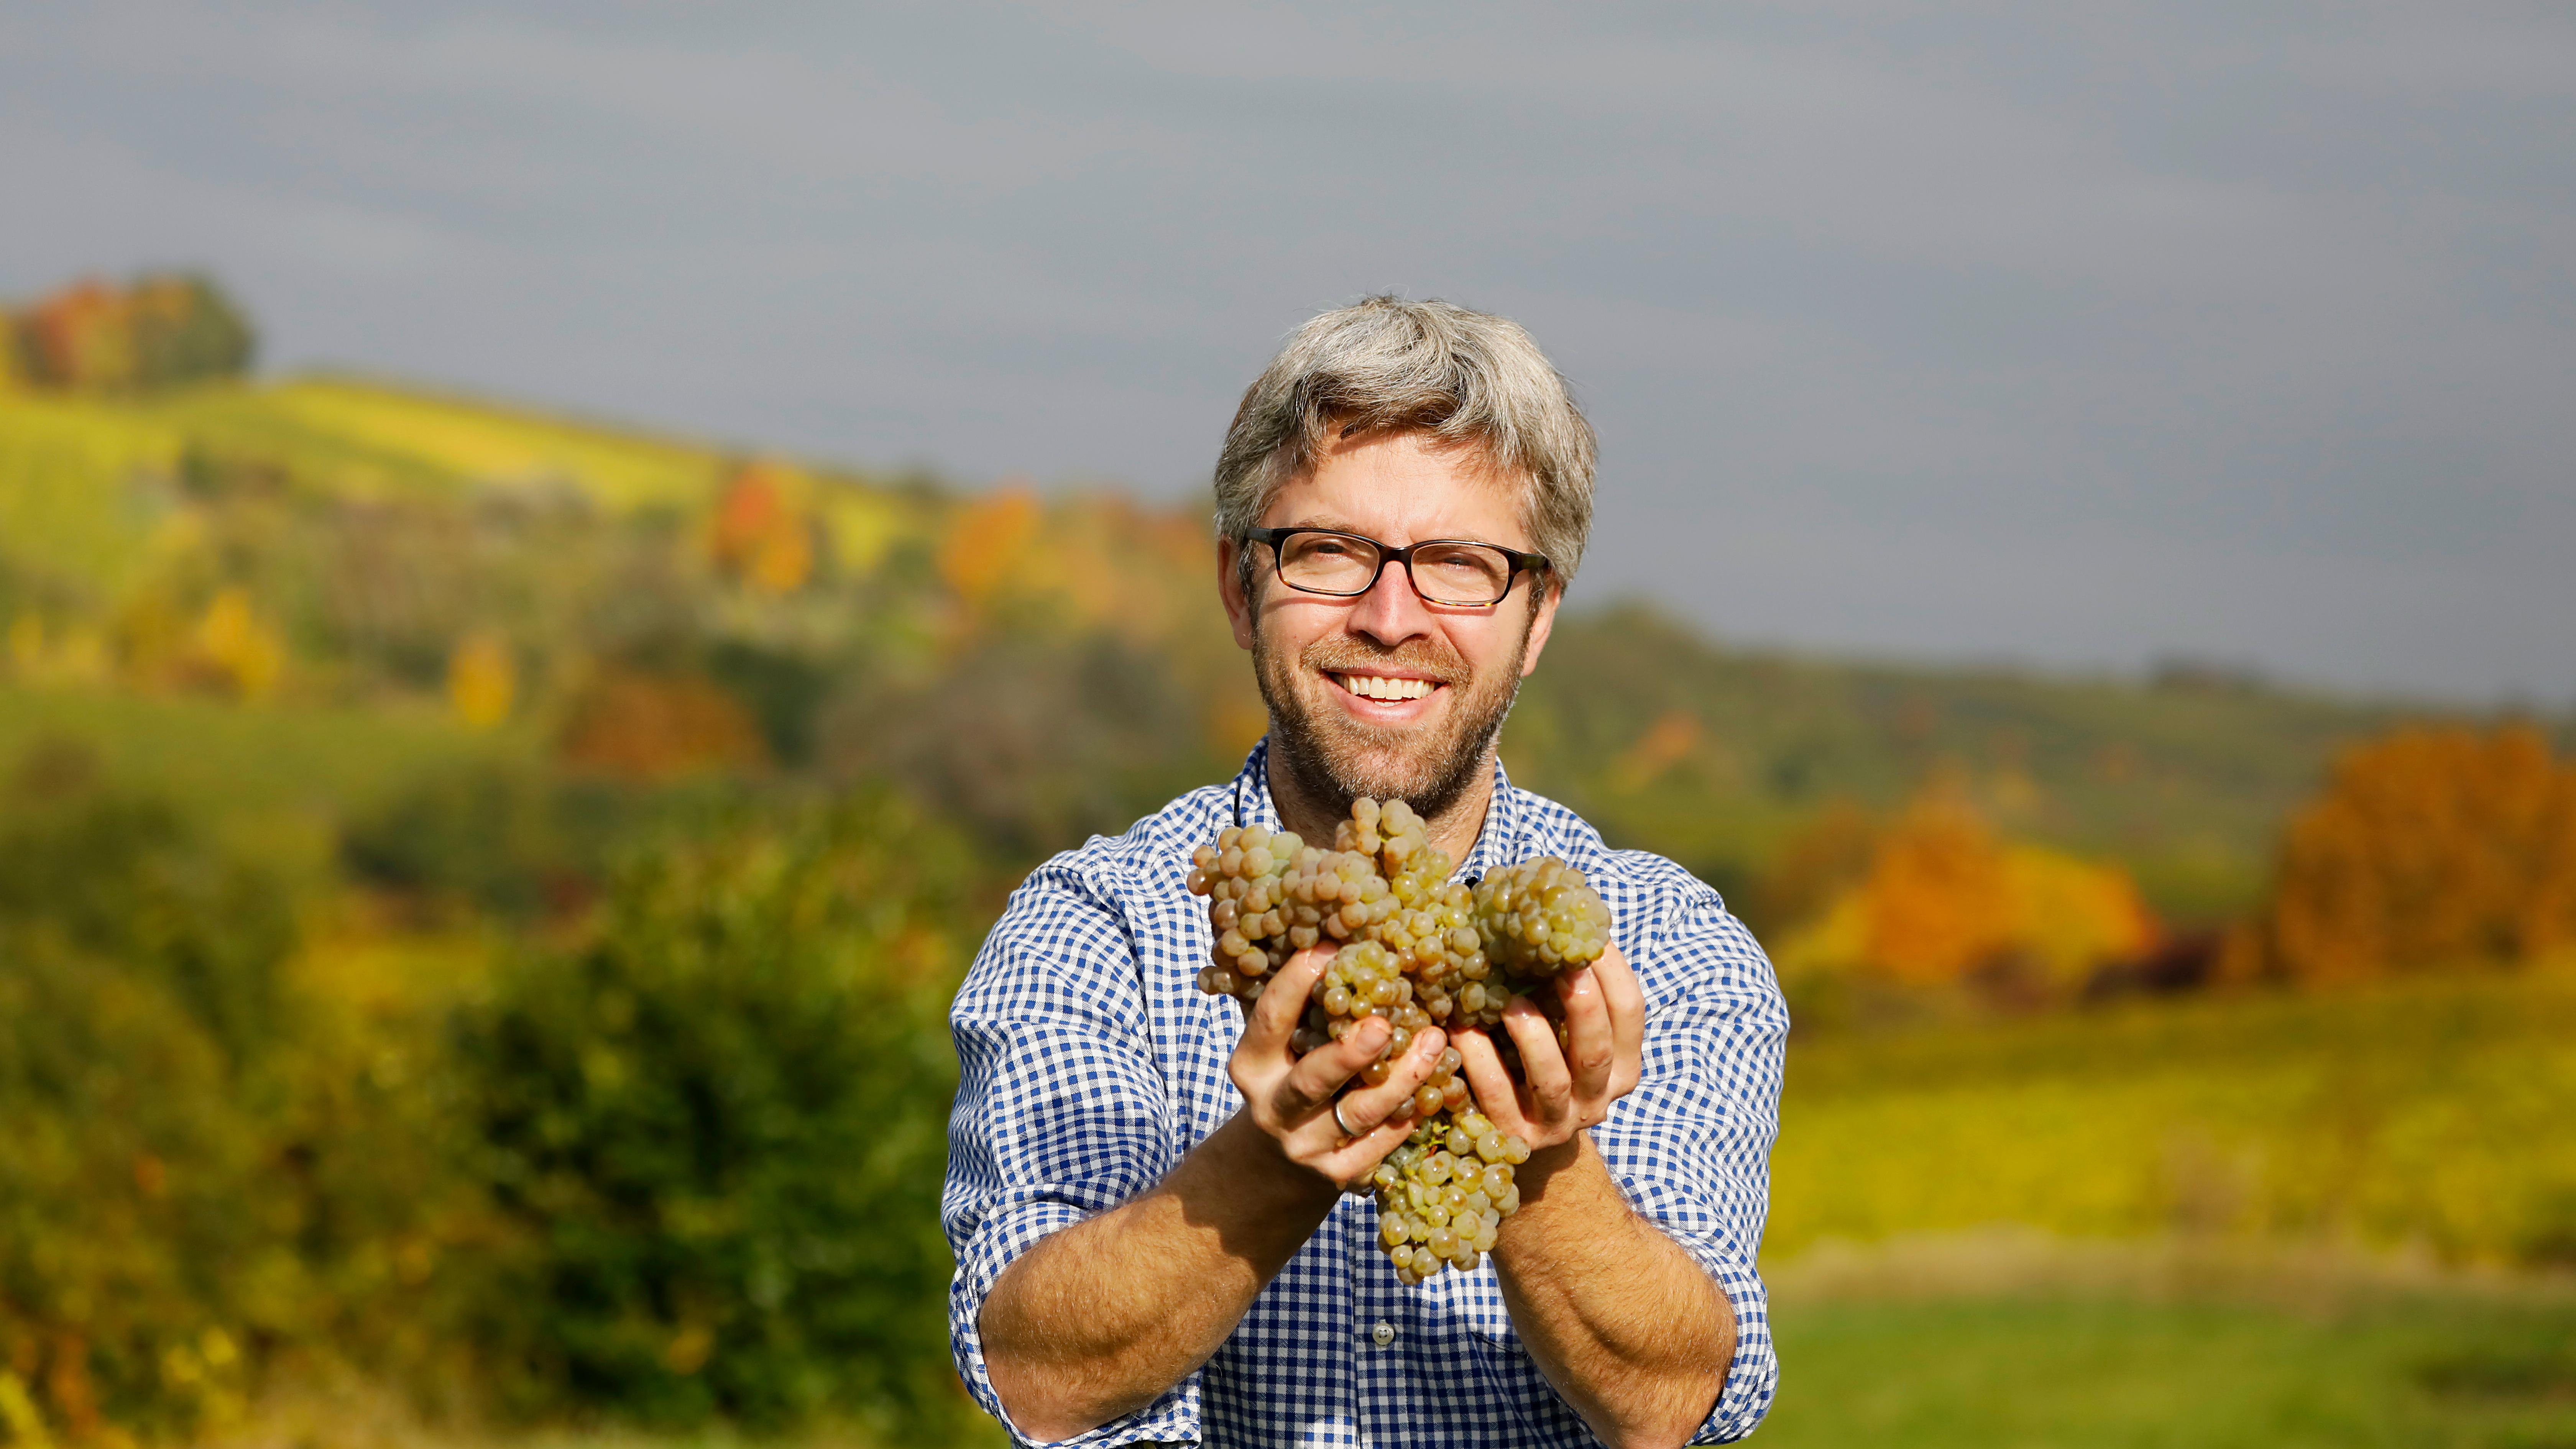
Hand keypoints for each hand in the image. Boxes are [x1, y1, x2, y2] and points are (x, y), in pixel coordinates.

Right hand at [1228, 946, 1448, 1190]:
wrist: (1276, 1166)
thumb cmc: (1289, 1077)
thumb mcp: (1280, 1046)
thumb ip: (1302, 1007)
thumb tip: (1341, 933)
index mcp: (1251, 1066)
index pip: (1268, 1020)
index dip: (1293, 984)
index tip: (1327, 948)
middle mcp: (1273, 1109)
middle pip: (1312, 1080)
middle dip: (1348, 1053)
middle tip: (1383, 1024)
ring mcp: (1306, 1147)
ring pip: (1359, 1113)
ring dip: (1402, 1077)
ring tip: (1434, 1041)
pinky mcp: (1340, 1175)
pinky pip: (1383, 1141)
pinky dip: (1411, 1111)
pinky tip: (1438, 1082)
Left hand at [1454, 940, 1643, 1154]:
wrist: (1521, 1129)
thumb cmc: (1542, 1057)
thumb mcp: (1565, 1027)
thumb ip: (1564, 987)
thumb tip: (1549, 913)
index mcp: (1622, 1066)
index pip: (1630, 1014)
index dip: (1613, 972)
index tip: (1590, 934)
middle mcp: (1596, 1098)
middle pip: (1596, 1048)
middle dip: (1582, 1003)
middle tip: (1560, 964)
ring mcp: (1557, 1123)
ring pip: (1552, 1079)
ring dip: (1531, 1034)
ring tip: (1508, 1001)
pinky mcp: (1514, 1137)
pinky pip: (1496, 1094)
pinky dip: (1479, 1057)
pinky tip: (1460, 1026)